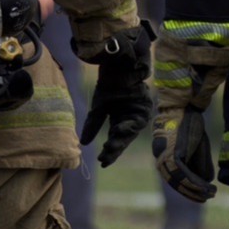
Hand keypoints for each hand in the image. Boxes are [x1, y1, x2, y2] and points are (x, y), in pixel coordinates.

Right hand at [78, 30, 155, 167]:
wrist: (118, 65)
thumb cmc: (109, 83)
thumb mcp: (99, 107)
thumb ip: (93, 125)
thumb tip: (84, 143)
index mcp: (118, 119)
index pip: (114, 139)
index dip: (110, 151)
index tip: (103, 162)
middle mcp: (129, 119)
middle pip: (123, 139)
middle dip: (115, 149)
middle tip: (106, 159)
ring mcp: (138, 114)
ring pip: (131, 133)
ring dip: (121, 140)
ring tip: (110, 146)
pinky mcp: (145, 107)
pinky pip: (138, 121)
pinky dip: (129, 126)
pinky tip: (119, 130)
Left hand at [153, 107, 216, 202]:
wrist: (183, 106)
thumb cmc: (190, 123)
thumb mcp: (196, 146)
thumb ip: (198, 162)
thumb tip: (205, 180)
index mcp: (164, 157)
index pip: (175, 178)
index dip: (189, 188)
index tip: (201, 194)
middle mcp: (161, 159)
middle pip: (176, 183)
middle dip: (192, 193)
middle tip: (206, 198)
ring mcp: (164, 157)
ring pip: (179, 181)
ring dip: (195, 190)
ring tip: (209, 194)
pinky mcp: (171, 154)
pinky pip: (183, 174)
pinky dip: (194, 182)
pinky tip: (205, 187)